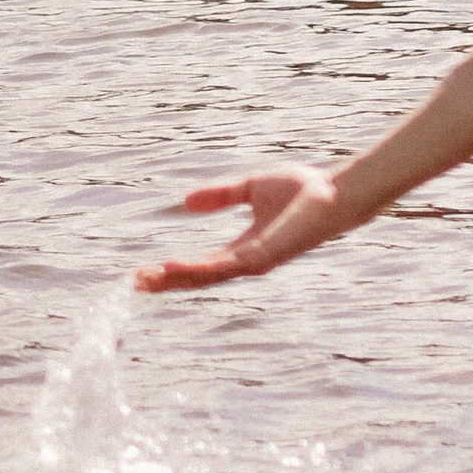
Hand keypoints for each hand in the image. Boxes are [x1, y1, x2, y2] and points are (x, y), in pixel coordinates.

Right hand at [137, 171, 341, 293]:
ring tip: (148, 281)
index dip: (176, 271)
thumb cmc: (304, 190)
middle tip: (137, 286)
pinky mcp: (263, 256)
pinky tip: (174, 267)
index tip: (146, 272)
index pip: (204, 265)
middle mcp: (248, 261)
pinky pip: (224, 267)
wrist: (336, 192)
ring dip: (177, 280)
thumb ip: (221, 195)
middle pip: (201, 278)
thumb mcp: (251, 187)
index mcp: (245, 247)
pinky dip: (197, 269)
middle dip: (169, 283)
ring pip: (208, 277)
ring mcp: (256, 262)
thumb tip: (186, 203)